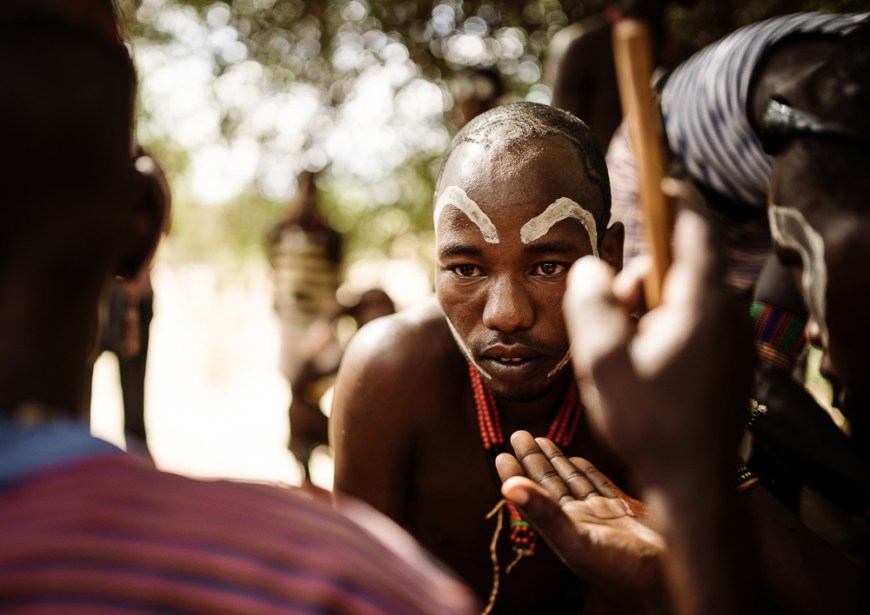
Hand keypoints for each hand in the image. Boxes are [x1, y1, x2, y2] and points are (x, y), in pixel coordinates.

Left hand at [496, 431, 664, 591]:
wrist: (667, 582)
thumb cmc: (621, 569)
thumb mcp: (577, 541)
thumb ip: (544, 514)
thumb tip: (508, 488)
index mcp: (563, 527)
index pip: (532, 496)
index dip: (516, 475)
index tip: (502, 454)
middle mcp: (579, 520)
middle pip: (549, 484)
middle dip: (533, 459)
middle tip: (518, 434)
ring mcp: (601, 516)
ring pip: (572, 482)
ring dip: (555, 460)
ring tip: (540, 439)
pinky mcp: (623, 513)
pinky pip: (599, 486)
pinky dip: (586, 471)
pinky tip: (577, 460)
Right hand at [563, 187, 753, 488]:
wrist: (692, 481)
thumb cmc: (649, 421)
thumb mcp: (603, 359)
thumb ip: (591, 302)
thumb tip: (589, 266)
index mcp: (701, 304)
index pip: (695, 227)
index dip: (674, 197)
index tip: (657, 180)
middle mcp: (726, 314)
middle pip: (678, 266)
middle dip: (638, 278)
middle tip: (606, 315)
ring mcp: (730, 339)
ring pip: (681, 297)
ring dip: (645, 308)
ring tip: (619, 351)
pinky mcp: (726, 359)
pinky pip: (691, 323)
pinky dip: (660, 328)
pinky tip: (640, 365)